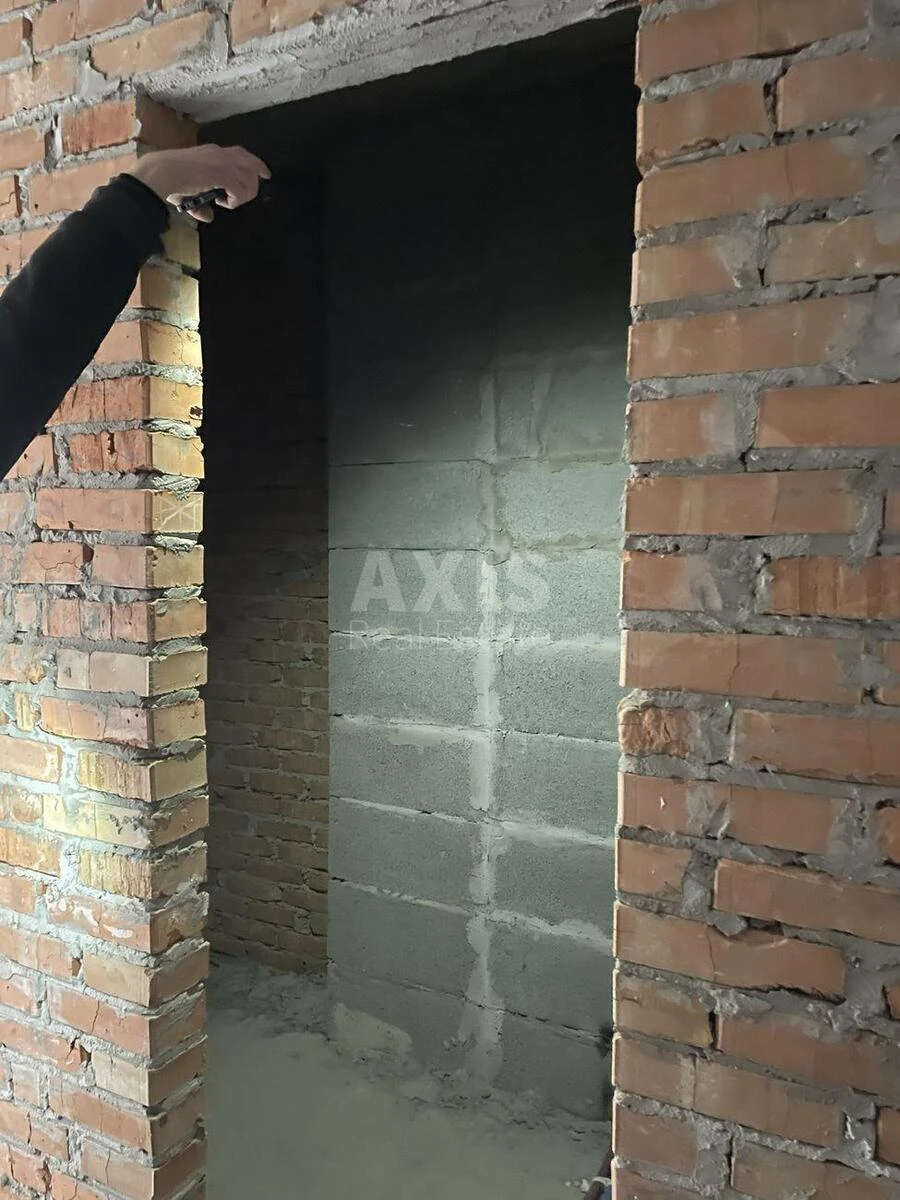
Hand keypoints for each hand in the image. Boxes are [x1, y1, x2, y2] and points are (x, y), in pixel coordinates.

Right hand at [129, 144, 270, 221]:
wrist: (161, 172)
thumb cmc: (168, 179)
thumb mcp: (187, 190)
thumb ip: (200, 204)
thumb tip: (209, 217)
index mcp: (212, 152)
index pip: (241, 154)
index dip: (255, 164)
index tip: (265, 174)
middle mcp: (221, 154)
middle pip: (251, 164)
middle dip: (254, 182)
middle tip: (246, 197)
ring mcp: (223, 162)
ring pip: (249, 180)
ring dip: (242, 196)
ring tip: (225, 201)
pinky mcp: (222, 174)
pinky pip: (241, 190)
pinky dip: (235, 200)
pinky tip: (223, 203)